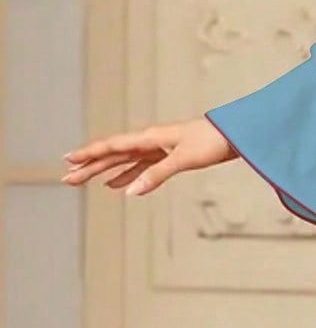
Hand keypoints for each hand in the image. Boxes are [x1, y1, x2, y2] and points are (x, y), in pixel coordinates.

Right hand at [61, 117, 236, 195]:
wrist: (235, 135)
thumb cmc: (212, 143)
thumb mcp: (183, 160)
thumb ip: (156, 175)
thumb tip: (129, 192)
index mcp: (150, 138)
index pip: (112, 146)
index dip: (90, 154)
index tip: (68, 160)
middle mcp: (150, 141)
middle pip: (113, 154)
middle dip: (89, 166)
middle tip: (67, 179)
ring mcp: (158, 148)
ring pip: (124, 161)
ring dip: (103, 171)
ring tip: (83, 181)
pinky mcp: (168, 156)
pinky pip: (140, 167)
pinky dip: (127, 176)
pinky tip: (117, 185)